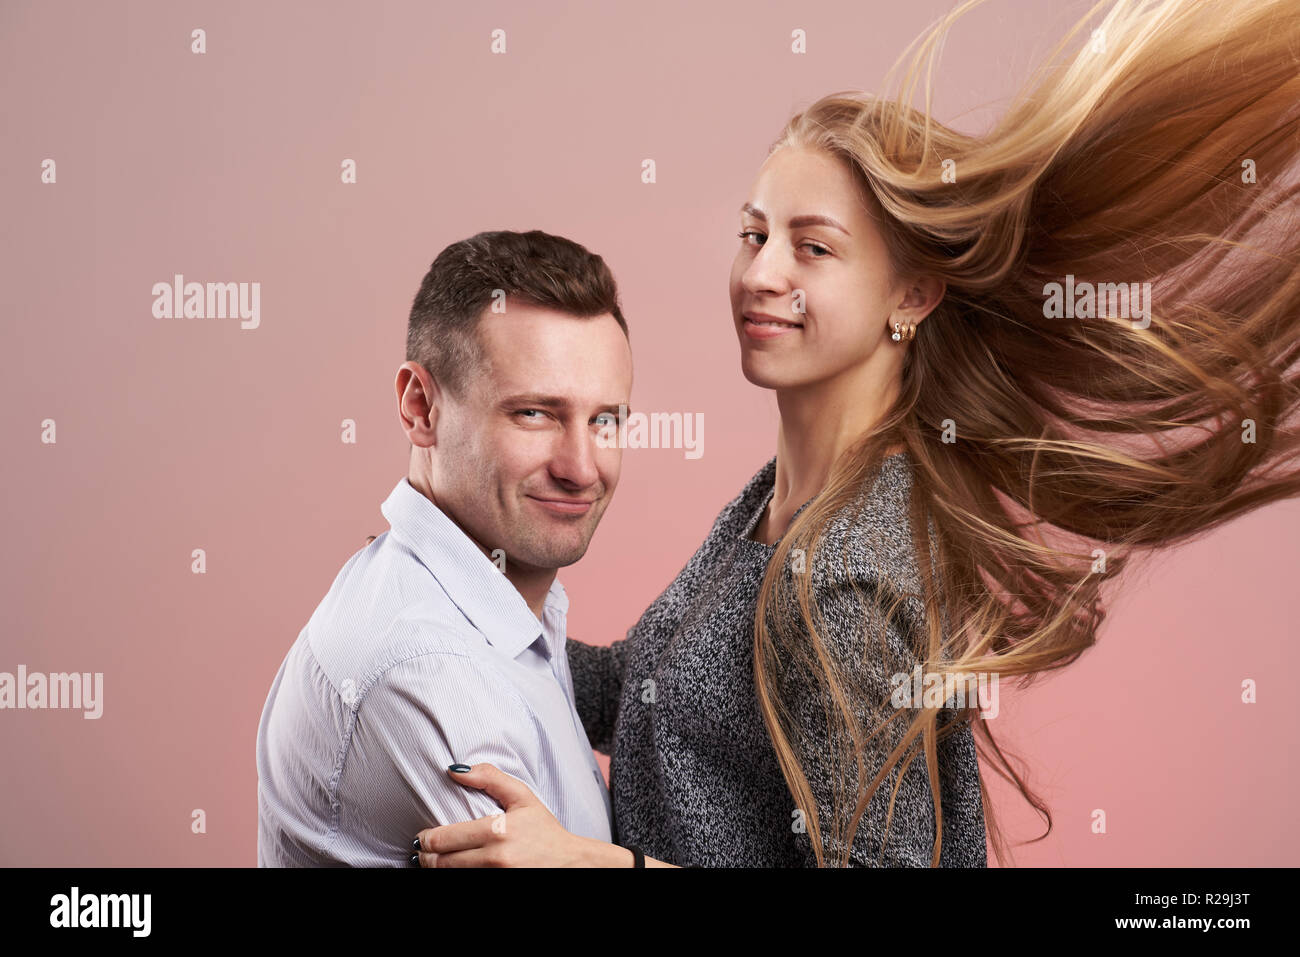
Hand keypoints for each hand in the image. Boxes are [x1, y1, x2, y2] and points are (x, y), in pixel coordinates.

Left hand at [413, 762, 594, 866]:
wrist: (570, 863)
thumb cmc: (544, 829)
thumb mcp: (522, 796)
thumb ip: (489, 778)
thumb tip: (453, 770)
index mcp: (497, 830)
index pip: (444, 839)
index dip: (425, 840)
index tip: (421, 838)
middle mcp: (495, 858)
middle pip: (442, 862)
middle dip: (425, 858)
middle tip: (421, 853)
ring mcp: (497, 877)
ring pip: (451, 875)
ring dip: (436, 870)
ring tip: (432, 862)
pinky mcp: (499, 886)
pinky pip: (467, 882)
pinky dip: (455, 876)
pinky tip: (452, 869)